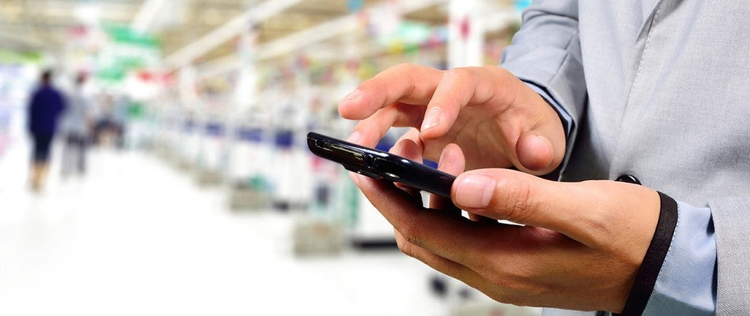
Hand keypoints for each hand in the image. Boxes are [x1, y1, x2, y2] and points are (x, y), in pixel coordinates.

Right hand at [339, 64, 565, 174]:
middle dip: (377, 92)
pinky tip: (375, 170)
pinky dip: (383, 152)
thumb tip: (531, 154)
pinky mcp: (422, 134)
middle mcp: (451, 93)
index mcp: (485, 85)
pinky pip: (396, 138)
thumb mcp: (547, 140)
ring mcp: (432, 112)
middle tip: (349, 108)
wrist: (525, 138)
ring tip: (354, 147)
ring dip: (371, 124)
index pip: (458, 83)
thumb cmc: (533, 131)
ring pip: (394, 108)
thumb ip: (541, 146)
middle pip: (409, 80)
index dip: (442, 104)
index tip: (431, 132)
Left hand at [350, 141, 660, 312]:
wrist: (665, 268)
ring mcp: (503, 275)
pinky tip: (457, 183)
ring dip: (422, 205)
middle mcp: (495, 275)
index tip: (365, 169)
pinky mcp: (513, 266)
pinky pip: (464, 241)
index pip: (426, 233)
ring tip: (421, 162)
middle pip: (423, 240)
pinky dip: (449, 213)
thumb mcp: (583, 210)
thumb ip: (521, 197)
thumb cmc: (632, 238)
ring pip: (440, 242)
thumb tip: (464, 183)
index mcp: (505, 263)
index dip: (390, 200)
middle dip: (396, 201)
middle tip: (382, 160)